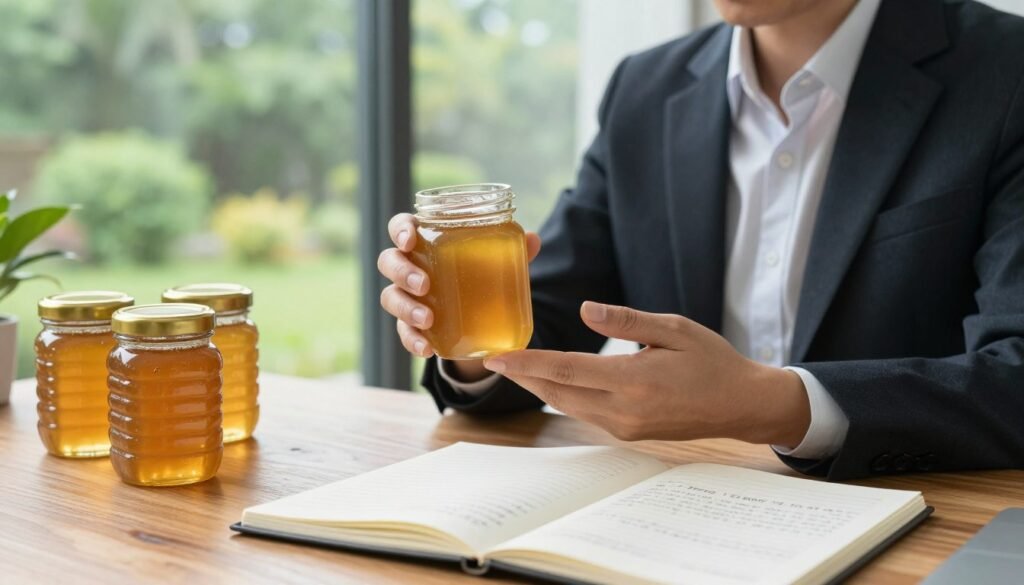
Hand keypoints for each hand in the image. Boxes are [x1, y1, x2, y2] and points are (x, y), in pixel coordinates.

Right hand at [377, 213, 541, 380]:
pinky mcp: (411, 325)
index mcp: (426, 242)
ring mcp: (406, 297)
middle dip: (402, 272)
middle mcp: (409, 267)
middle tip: (424, 284)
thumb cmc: (479, 275)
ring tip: (427, 319)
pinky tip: (426, 349)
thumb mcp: (497, 263)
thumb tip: (534, 239)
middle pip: (389, 262)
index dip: (400, 230)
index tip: (410, 240)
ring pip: (390, 297)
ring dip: (406, 308)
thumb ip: (512, 251)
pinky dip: (412, 341)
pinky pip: (403, 332)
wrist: (476, 317)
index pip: (401, 227)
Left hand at [481, 302, 810, 446]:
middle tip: (494, 359)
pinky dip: (564, 397)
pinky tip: (554, 382)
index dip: (527, 363)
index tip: (496, 357)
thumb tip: (586, 310)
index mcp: (634, 381)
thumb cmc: (712, 361)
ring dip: (541, 387)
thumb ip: (628, 320)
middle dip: (524, 376)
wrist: (741, 405)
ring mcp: (626, 427)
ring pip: (569, 406)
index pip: (566, 371)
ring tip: (516, 367)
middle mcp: (625, 410)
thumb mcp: (675, 329)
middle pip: (558, 393)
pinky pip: (586, 414)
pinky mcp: (629, 434)